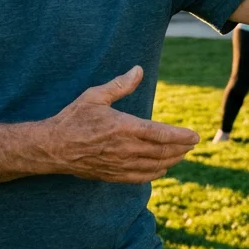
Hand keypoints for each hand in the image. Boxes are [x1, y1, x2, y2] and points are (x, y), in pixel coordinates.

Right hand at [42, 66, 198, 183]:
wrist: (53, 148)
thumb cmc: (73, 119)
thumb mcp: (95, 96)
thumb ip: (119, 85)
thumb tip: (138, 70)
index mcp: (124, 127)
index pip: (160, 134)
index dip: (180, 136)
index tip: (194, 136)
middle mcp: (126, 149)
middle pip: (162, 152)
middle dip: (181, 148)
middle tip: (191, 144)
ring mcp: (120, 165)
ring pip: (155, 166)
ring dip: (172, 160)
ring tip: (182, 154)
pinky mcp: (113, 175)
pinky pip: (141, 178)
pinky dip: (156, 173)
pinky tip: (162, 169)